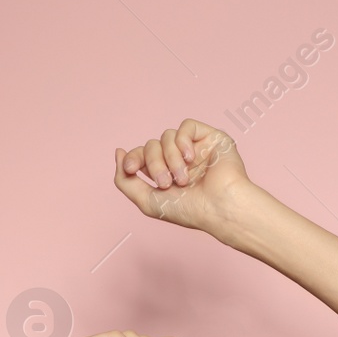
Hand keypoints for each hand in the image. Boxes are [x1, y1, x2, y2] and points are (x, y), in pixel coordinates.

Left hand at [114, 119, 253, 233]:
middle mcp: (179, 159)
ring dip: (170, 158)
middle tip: (166, 183)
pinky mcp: (210, 137)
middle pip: (151, 145)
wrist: (219, 208)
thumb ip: (125, 181)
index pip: (141, 154)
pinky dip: (182, 141)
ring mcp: (194, 147)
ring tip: (183, 178)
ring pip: (166, 136)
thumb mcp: (146, 201)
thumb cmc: (188, 210)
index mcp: (165, 173)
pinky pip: (186, 126)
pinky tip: (191, 158)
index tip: (130, 168)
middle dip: (154, 164)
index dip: (133, 158)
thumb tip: (118, 152)